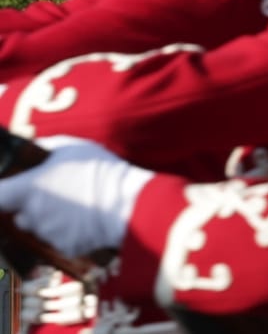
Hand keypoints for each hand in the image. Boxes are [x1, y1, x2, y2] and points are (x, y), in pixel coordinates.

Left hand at [0, 136, 153, 257]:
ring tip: (75, 207)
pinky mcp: (64, 248)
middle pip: (19, 215)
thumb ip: (45, 148)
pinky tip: (85, 221)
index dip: (1, 194)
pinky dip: (69, 233)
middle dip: (30, 208)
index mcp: (27, 189)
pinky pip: (60, 241)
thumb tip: (32, 148)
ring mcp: (47, 234)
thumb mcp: (72, 147)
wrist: (127, 202)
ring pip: (40, 228)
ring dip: (50, 220)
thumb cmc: (99, 170)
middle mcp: (31, 214)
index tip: (8, 191)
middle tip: (55, 196)